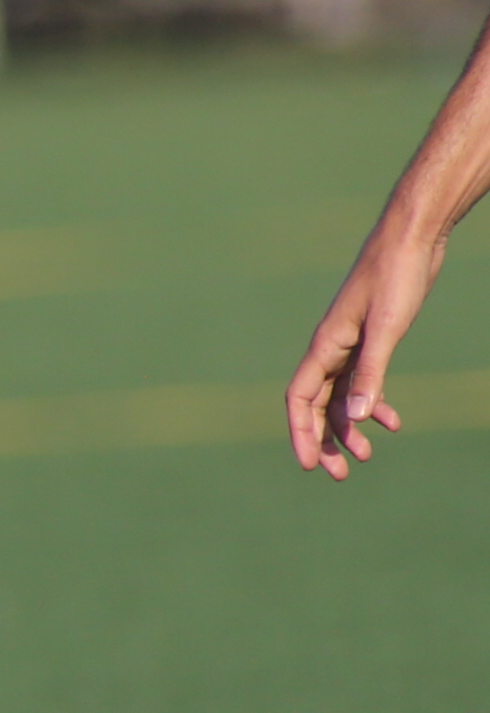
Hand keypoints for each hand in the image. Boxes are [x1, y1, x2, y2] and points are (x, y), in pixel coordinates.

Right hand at [292, 217, 441, 476]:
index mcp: (325, 345)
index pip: (300, 399)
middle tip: (339, 474)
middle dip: (325, 440)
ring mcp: (351, 344)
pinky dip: (374, 403)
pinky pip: (364, 381)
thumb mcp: (387, 328)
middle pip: (317, 405)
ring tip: (367, 456)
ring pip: (341, 397)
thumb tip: (359, 419)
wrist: (412, 238)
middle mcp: (331, 348)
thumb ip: (371, 373)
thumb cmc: (395, 276)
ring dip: (351, 427)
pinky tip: (392, 421)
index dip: (302, 433)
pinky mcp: (372, 338)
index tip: (310, 465)